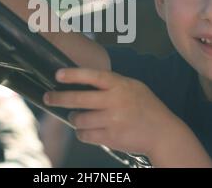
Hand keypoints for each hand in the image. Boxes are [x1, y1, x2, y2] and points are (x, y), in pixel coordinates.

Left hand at [43, 68, 175, 155]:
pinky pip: (85, 135)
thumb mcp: (133, 86)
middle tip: (48, 97)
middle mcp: (115, 101)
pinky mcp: (110, 138)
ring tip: (77, 116)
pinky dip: (82, 132)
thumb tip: (84, 80)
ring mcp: (112, 121)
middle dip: (59, 98)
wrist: (162, 133)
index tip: (57, 74)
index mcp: (120, 85)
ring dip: (74, 118)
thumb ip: (111, 83)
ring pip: (79, 119)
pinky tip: (87, 129)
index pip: (93, 76)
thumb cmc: (146, 106)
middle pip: (78, 99)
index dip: (73, 74)